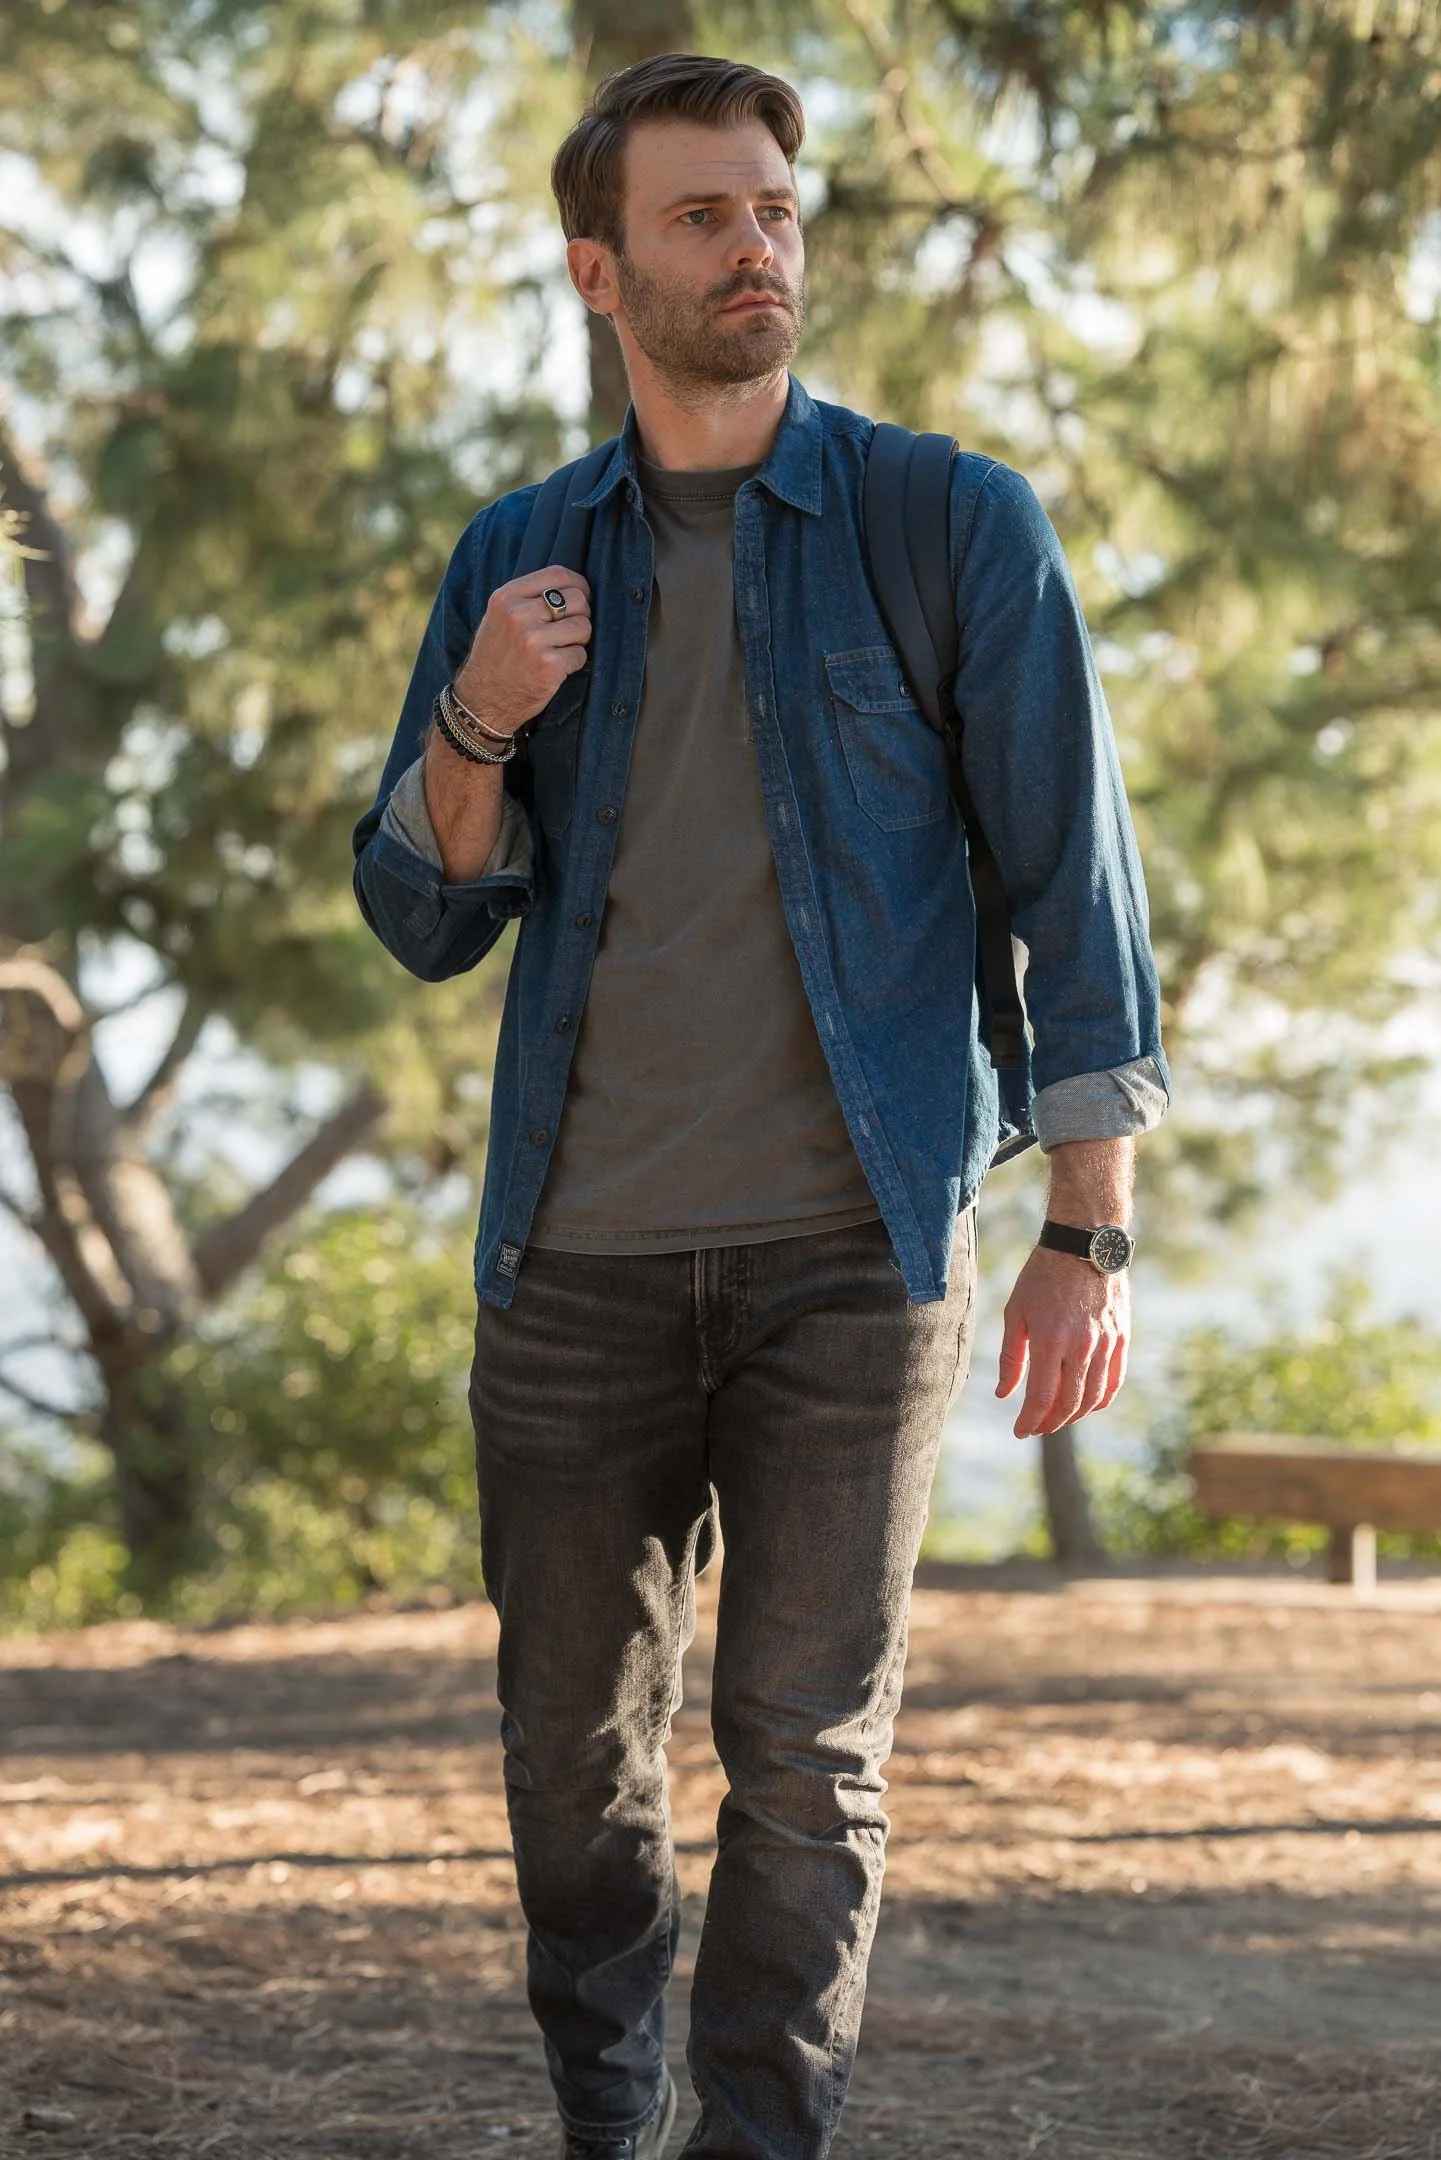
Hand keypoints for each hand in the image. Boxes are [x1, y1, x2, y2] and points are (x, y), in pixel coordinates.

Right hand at [452, 566, 591, 733]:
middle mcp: (518, 614)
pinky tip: (556, 669)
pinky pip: (581, 654)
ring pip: (583, 626)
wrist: (482, 700)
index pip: (558, 573)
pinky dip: (574, 663)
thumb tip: (573, 586)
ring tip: (560, 650)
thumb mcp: (499, 616)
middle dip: (581, 615)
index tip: (582, 597)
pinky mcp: (548, 665)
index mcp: (506, 597)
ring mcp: (533, 640)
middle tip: (569, 630)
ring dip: (579, 641)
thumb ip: (528, 597)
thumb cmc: (496, 656)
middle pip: (577, 599)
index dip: (578, 584)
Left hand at [996, 1246, 1130, 1437]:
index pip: (1041, 1397)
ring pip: (1094, 1397)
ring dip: (1075, 1416)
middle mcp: (1081, 1346)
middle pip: (1069, 1404)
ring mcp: (1105, 1343)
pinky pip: (1115, 1380)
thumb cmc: (1041, 1277)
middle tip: (1036, 1428)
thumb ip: (1010, 1357)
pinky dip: (1101, 1400)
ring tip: (1058, 1419)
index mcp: (1050, 1340)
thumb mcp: (1016, 1312)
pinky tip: (1087, 1405)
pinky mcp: (1121, 1337)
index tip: (1020, 1431)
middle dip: (1050, 1423)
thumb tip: (1003, 1395)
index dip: (1030, 1421)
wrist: (1082, 1244)